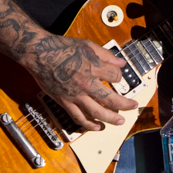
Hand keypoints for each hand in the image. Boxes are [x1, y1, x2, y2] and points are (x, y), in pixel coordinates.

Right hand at [22, 35, 137, 131]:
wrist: (39, 54)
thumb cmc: (62, 47)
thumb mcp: (87, 45)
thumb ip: (106, 55)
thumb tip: (121, 63)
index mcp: (94, 68)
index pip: (115, 76)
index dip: (120, 76)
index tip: (118, 77)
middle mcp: (87, 84)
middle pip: (111, 99)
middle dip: (125, 105)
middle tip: (133, 107)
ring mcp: (75, 95)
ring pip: (97, 112)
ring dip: (110, 118)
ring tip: (120, 121)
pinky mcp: (65, 102)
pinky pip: (78, 117)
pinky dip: (89, 124)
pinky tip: (97, 127)